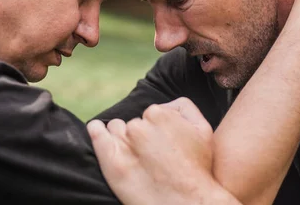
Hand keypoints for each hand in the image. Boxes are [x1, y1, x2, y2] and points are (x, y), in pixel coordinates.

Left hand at [88, 98, 233, 204]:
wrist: (188, 202)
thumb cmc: (198, 168)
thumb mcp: (203, 128)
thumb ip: (183, 107)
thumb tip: (165, 105)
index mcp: (159, 115)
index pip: (150, 114)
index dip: (156, 128)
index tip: (162, 143)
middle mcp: (139, 127)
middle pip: (133, 124)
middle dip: (141, 134)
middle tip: (152, 154)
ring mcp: (123, 144)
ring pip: (116, 129)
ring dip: (122, 136)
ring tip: (134, 154)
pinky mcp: (112, 162)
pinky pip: (97, 135)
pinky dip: (96, 131)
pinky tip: (97, 130)